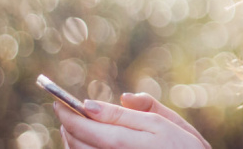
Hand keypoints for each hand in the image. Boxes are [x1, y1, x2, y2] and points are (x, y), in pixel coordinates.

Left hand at [55, 93, 210, 148]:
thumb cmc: (184, 148)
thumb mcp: (165, 123)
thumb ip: (137, 110)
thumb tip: (113, 98)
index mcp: (129, 142)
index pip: (88, 126)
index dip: (70, 113)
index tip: (59, 101)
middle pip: (79, 142)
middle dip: (68, 125)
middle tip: (64, 110)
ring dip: (71, 139)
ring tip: (73, 126)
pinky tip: (85, 143)